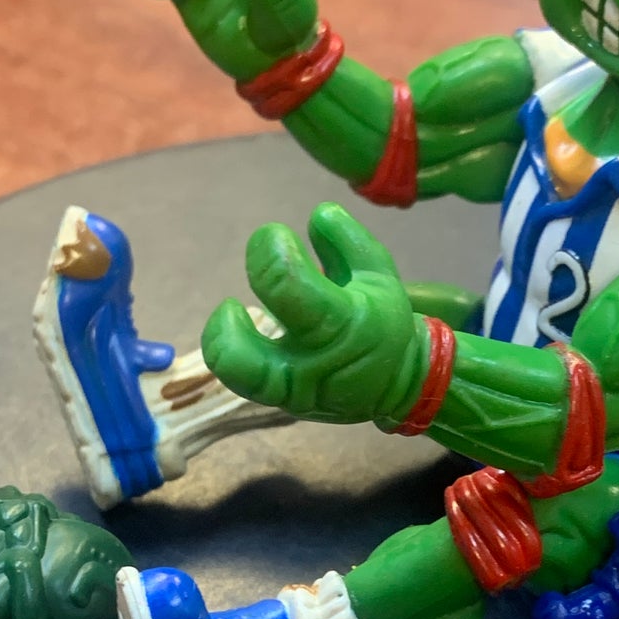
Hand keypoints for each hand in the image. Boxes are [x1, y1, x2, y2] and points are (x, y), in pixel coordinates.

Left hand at [202, 204, 426, 425]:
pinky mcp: (279, 403)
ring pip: (231, 373)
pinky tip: (247, 331)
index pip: (286, 284)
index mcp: (344, 324)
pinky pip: (239, 379)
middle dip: (226, 318)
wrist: (396, 386)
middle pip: (238, 353)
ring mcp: (292, 391)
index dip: (270, 248)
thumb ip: (347, 240)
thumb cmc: (382, 321)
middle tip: (237, 300)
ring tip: (235, 316)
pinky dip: (234, 349)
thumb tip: (316, 215)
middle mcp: (312, 364)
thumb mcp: (378, 272)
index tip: (276, 236)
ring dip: (221, 336)